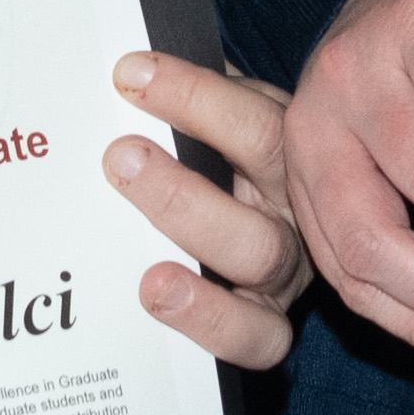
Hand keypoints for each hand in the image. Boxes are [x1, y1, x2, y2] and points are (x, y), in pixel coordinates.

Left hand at [113, 50, 312, 366]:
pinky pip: (255, 339)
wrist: (288, 221)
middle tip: (120, 160)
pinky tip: (157, 299)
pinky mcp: (269, 323)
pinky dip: (208, 323)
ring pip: (258, 260)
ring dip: (197, 259)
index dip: (195, 98)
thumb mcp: (225, 116)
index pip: (252, 120)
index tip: (130, 75)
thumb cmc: (229, 158)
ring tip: (149, 271)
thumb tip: (118, 77)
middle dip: (185, 185)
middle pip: (260, 196)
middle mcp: (295, 205)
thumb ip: (188, 103)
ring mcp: (286, 269)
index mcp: (288, 146)